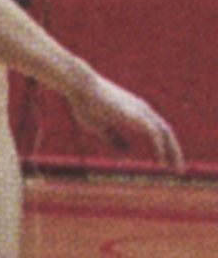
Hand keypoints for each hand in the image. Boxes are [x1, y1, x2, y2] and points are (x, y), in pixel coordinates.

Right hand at [69, 71, 183, 172]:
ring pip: (165, 132)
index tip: (166, 163)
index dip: (164, 146)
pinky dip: (161, 149)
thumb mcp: (99, 126)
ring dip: (173, 152)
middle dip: (174, 151)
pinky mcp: (135, 114)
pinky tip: (161, 163)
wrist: (79, 86)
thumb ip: (114, 139)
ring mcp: (139, 110)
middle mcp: (140, 109)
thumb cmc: (84, 103)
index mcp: (132, 110)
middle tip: (179, 171)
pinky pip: (155, 134)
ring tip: (177, 171)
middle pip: (165, 131)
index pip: (156, 129)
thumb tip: (128, 152)